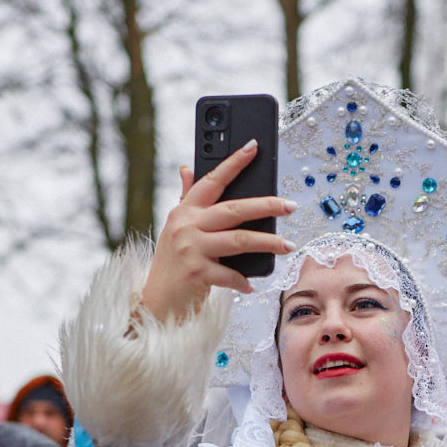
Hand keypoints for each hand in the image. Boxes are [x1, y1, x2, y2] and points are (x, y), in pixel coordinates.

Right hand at [141, 139, 296, 322]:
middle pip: (234, 209)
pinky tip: (251, 284)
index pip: (212, 180)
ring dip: (268, 243)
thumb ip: (186, 199)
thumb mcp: (177, 228)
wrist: (156, 301)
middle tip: (291, 205)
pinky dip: (243, 280)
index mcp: (184, 211)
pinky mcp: (196, 272)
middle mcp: (186, 225)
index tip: (253, 146)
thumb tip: (187, 168)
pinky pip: (230, 274)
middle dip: (266, 206)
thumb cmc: (173, 263)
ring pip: (239, 239)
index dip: (233, 162)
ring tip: (289, 245)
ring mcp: (190, 248)